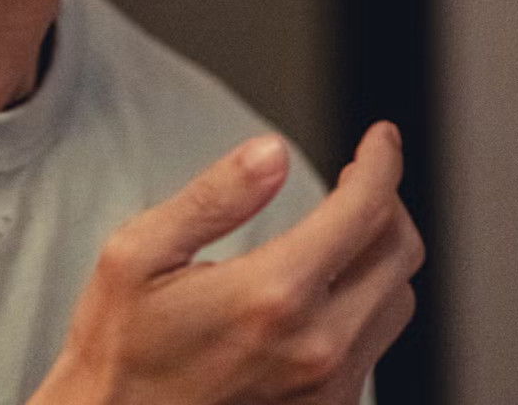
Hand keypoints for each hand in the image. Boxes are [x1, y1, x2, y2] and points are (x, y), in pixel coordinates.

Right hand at [29, 123, 421, 404]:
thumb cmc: (118, 348)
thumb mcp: (138, 254)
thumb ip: (214, 198)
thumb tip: (273, 153)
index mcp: (272, 294)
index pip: (365, 210)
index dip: (382, 161)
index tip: (380, 137)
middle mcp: (315, 344)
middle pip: (399, 250)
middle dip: (385, 199)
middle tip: (356, 178)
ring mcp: (327, 385)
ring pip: (397, 299)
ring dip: (381, 253)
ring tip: (344, 230)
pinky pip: (375, 344)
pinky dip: (366, 301)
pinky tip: (326, 289)